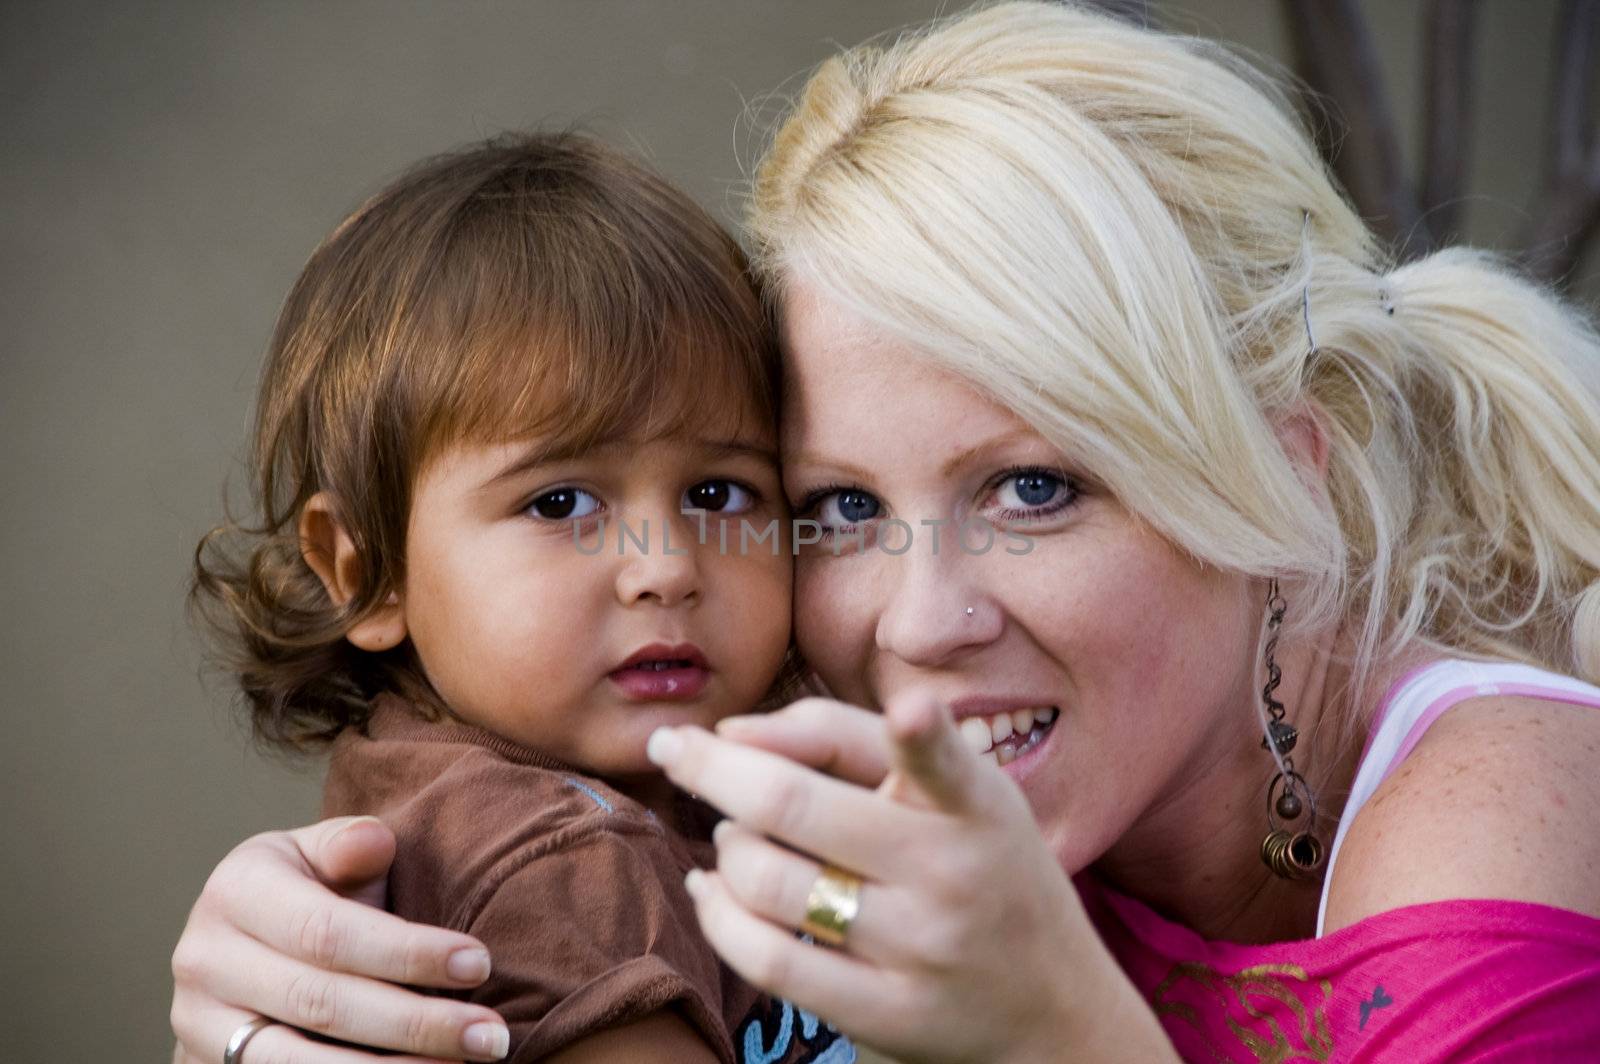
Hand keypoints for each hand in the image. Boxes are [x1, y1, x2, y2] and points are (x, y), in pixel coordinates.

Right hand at [170, 816, 511, 1062]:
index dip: (407, 953)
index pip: (328, 932)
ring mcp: (198, 1024)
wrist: (238, 944)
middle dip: (416, 1024)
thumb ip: (350, 846)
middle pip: (322, 1003)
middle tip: (491, 1037)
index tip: (480, 965)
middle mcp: (205, 960)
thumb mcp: (322, 853)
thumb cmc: (308, 889)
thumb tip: (372, 842)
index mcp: (236, 891)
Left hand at [648, 692, 1173, 1063]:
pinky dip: (719, 916)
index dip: (859, 732)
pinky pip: (769, 961)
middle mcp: (953, 871)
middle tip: (672, 745)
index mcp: (976, 803)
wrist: (1055, 1011)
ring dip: (725, 844)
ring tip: (730, 831)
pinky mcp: (888, 1015)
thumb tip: (732, 732)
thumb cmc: (985, 868)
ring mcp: (920, 948)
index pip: (918, 753)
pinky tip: (709, 888)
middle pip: (793, 804)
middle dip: (710, 767)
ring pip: (767, 880)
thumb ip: (855, 743)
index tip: (828, 717)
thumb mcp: (962, 793)